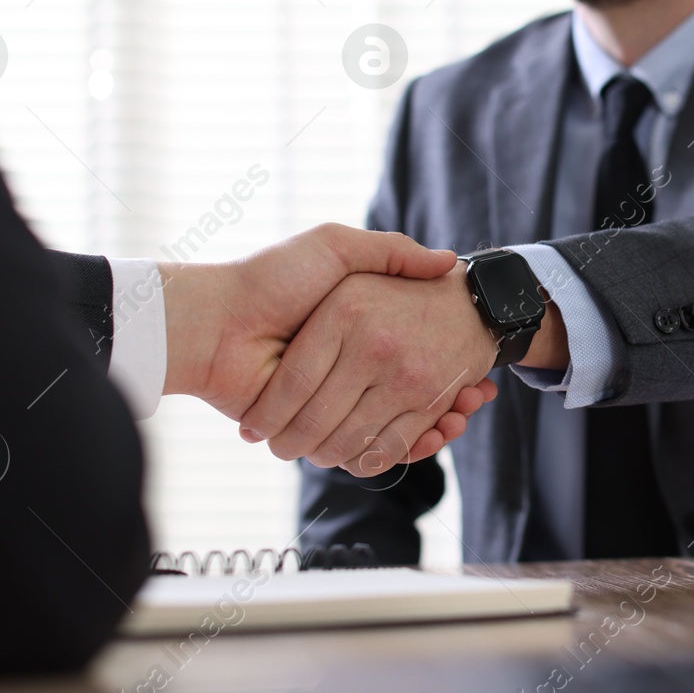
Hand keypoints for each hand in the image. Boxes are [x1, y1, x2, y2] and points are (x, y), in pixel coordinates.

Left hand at [159, 224, 496, 447]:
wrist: (215, 323)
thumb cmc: (272, 278)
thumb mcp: (335, 248)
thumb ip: (387, 252)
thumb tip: (445, 262)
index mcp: (351, 328)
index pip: (410, 347)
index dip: (444, 354)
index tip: (476, 354)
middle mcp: (348, 365)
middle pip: (412, 387)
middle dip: (448, 391)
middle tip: (478, 390)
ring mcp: (336, 398)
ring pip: (402, 419)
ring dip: (437, 419)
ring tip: (464, 409)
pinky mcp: (321, 428)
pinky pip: (375, 444)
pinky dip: (409, 444)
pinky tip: (440, 428)